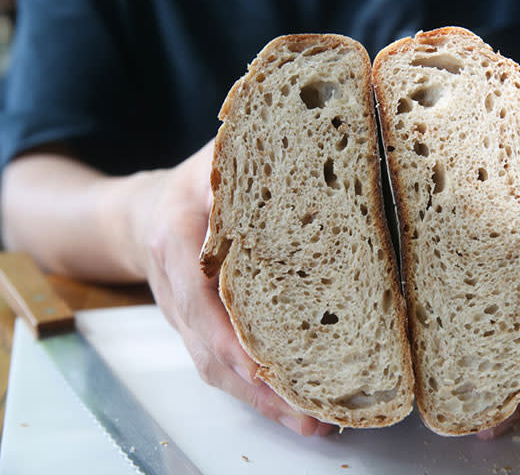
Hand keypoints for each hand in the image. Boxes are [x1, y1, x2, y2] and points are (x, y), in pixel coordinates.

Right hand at [133, 140, 332, 435]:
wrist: (146, 211)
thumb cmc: (192, 182)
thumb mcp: (214, 160)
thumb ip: (242, 164)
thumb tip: (306, 159)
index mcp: (176, 238)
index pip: (199, 295)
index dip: (231, 336)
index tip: (267, 368)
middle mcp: (176, 286)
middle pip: (210, 348)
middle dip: (258, 388)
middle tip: (310, 414)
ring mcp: (184, 315)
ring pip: (215, 366)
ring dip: (261, 401)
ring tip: (312, 422)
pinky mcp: (198, 330)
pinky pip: (220, 364)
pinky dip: (254, 390)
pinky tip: (291, 404)